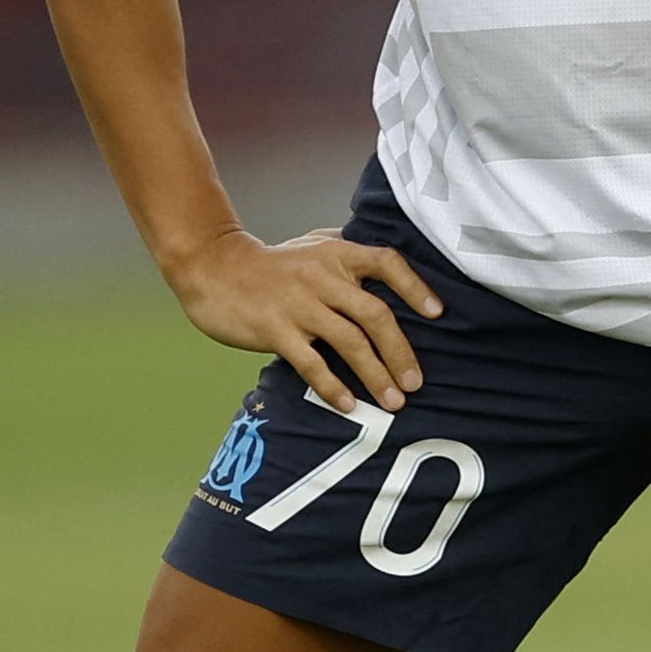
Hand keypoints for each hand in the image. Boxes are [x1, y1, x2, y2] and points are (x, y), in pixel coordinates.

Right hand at [168, 227, 441, 413]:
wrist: (214, 268)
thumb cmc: (273, 264)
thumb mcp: (314, 246)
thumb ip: (350, 256)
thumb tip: (393, 272)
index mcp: (337, 254)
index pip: (387, 262)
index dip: (415, 287)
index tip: (437, 313)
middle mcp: (323, 277)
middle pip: (375, 314)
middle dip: (401, 352)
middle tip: (416, 383)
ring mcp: (299, 304)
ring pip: (349, 342)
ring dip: (376, 376)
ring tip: (393, 402)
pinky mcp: (275, 329)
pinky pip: (312, 363)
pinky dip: (333, 386)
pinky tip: (349, 405)